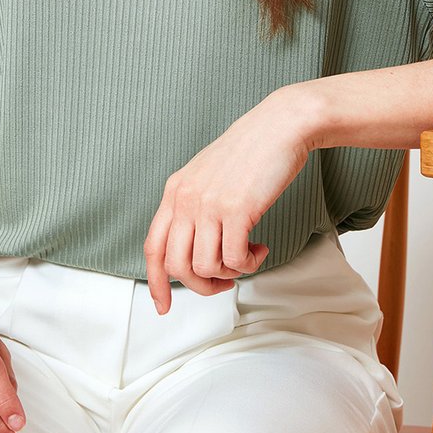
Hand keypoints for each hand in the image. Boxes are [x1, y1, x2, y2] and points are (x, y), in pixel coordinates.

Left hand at [144, 86, 309, 314]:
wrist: (279, 126)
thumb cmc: (250, 151)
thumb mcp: (207, 175)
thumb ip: (194, 205)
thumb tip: (194, 248)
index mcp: (175, 191)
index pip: (153, 247)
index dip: (155, 282)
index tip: (162, 306)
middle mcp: (186, 198)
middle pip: (177, 266)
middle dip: (202, 285)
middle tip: (224, 281)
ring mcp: (209, 204)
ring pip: (205, 267)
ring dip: (229, 274)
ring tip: (247, 256)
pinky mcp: (237, 210)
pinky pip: (234, 260)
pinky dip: (248, 264)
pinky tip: (259, 248)